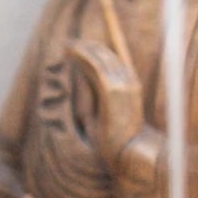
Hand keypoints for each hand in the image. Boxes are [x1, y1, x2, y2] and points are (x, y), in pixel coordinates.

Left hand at [64, 38, 146, 162]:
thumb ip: (96, 96)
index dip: (97, 49)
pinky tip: (70, 52)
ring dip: (82, 49)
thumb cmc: (115, 138)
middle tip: (69, 44)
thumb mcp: (106, 112)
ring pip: (100, 58)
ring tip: (67, 46)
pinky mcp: (111, 91)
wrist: (130, 152)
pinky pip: (95, 67)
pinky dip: (82, 57)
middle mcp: (127, 81)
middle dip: (88, 46)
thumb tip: (83, 84)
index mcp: (130, 85)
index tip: (81, 46)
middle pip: (106, 55)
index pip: (114, 58)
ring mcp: (121, 85)